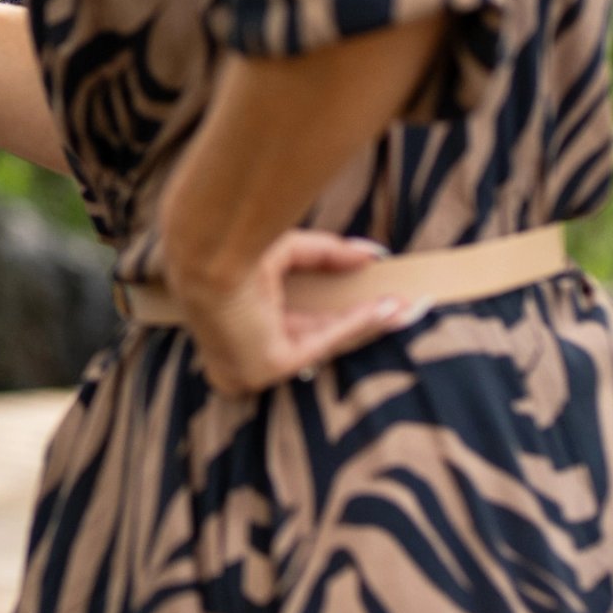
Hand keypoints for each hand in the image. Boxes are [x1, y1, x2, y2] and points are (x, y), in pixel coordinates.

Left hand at [163, 230, 416, 395]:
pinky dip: (356, 324)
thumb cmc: (229, 246)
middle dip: (359, 315)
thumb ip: (328, 253)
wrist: (206, 254)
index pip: (291, 314)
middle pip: (314, 330)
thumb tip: (370, 255)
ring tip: (406, 304)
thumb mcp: (285, 247)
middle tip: (398, 299)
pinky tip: (386, 308)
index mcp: (236, 314)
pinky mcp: (269, 366)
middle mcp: (244, 341)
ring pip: (324, 338)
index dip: (332, 303)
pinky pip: (323, 344)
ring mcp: (255, 358)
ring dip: (367, 321)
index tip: (368, 288)